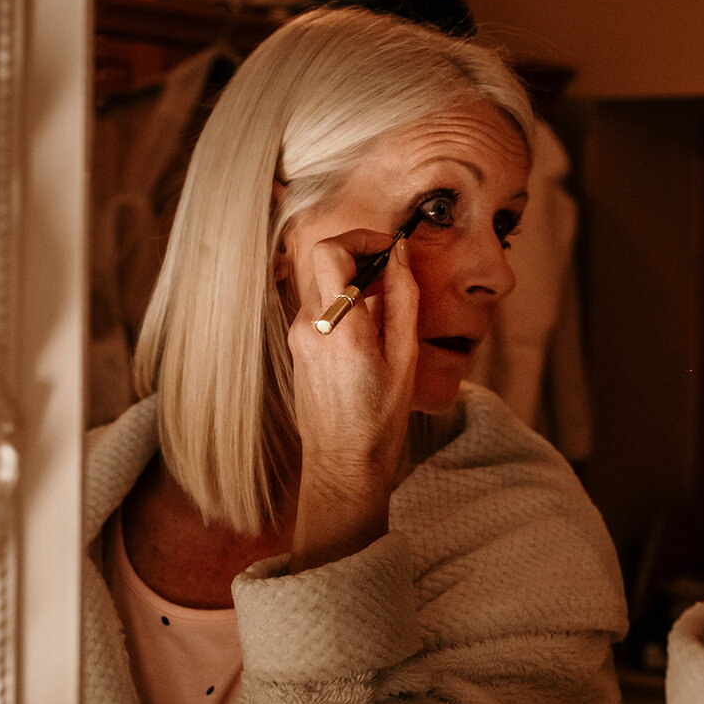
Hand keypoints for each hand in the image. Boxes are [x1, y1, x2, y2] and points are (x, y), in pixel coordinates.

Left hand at [285, 230, 419, 570]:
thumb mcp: (405, 358)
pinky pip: (322, 310)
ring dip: (357, 284)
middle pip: (326, 264)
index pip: (331, 250)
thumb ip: (403, 299)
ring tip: (390, 310)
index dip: (362, 237)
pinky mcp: (299, 348)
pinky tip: (373, 333)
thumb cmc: (378, 421)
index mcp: (339, 326)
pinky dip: (348, 306)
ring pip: (325, 286)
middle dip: (363, 258)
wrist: (342, 466)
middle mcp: (309, 326)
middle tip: (396, 277)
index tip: (391, 249)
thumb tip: (400, 255)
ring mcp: (299, 337)